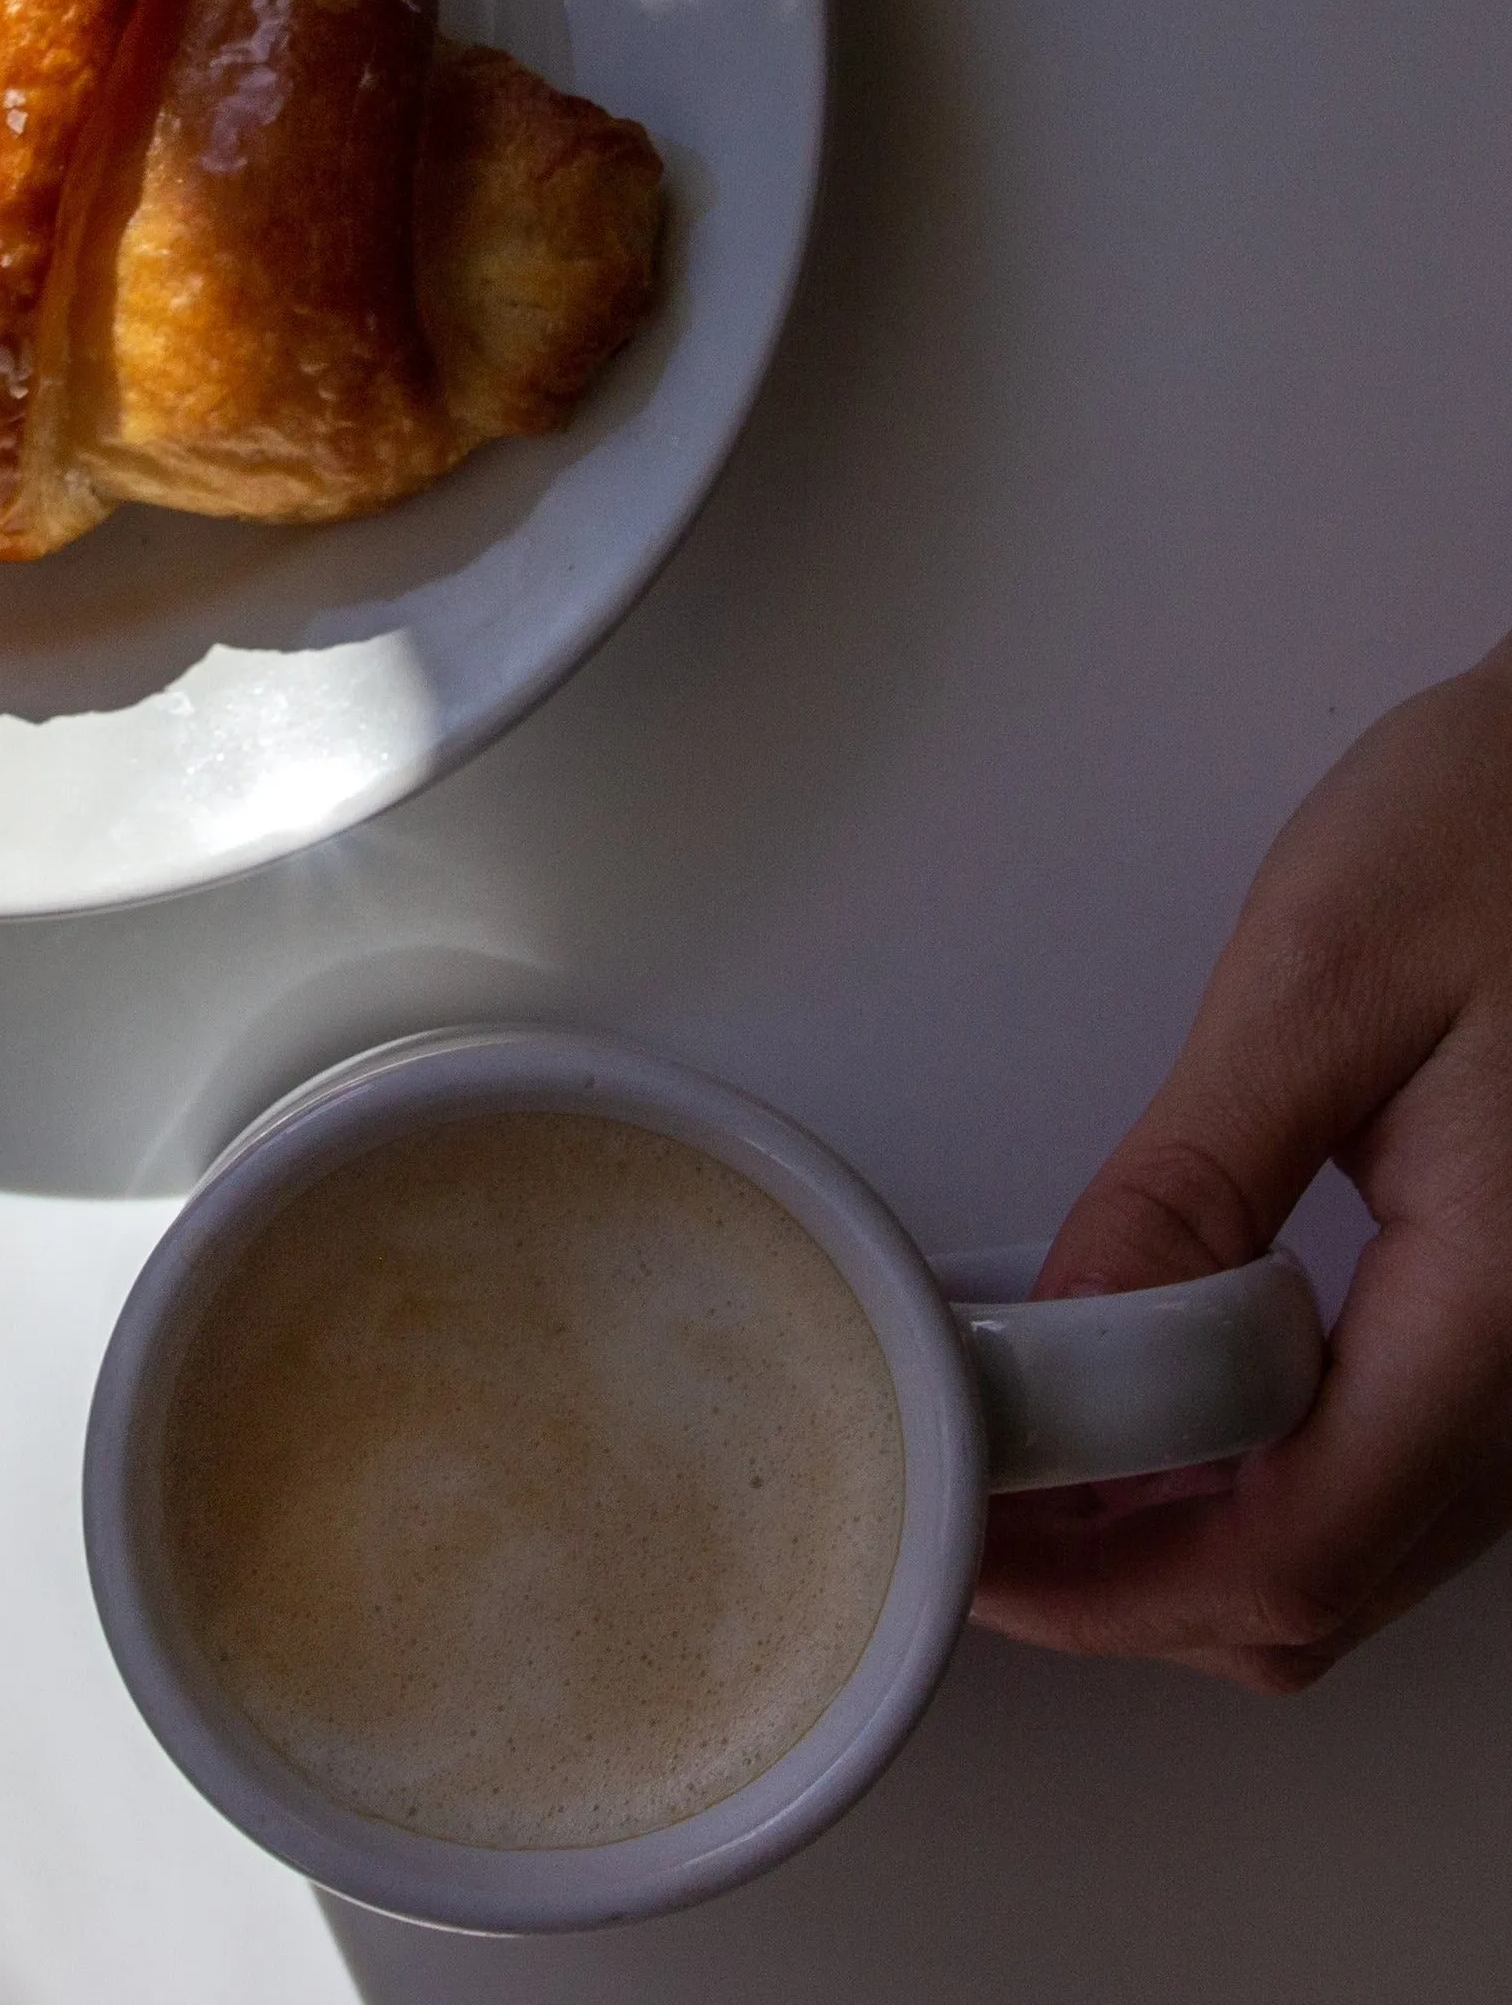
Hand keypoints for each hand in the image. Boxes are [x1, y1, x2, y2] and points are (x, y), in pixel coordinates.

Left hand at [975, 634, 1511, 1687]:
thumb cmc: (1504, 833)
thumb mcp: (1324, 986)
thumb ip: (1196, 1179)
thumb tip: (1071, 1338)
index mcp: (1508, 1309)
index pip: (1290, 1549)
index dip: (1105, 1583)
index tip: (961, 1533)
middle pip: (1323, 1584)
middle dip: (1125, 1577)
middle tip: (962, 1491)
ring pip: (1360, 1546)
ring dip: (1185, 1535)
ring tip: (1024, 1443)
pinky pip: (1392, 1465)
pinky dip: (1257, 1470)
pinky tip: (1147, 1393)